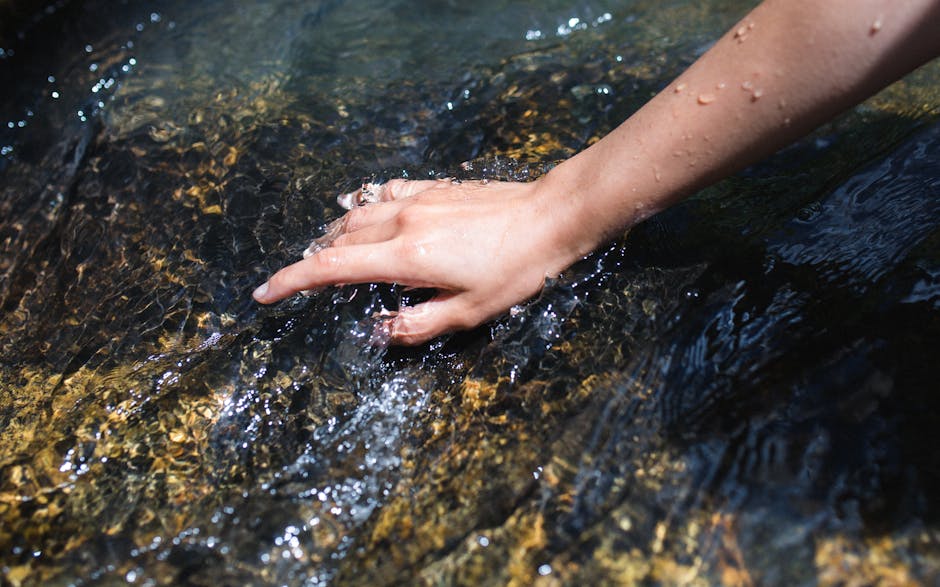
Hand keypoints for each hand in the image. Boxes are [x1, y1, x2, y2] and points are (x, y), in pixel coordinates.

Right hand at [252, 178, 590, 344]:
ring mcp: (418, 200)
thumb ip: (418, 324)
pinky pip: (385, 192)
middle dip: (311, 259)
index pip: (331, 268)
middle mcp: (402, 222)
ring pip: (358, 213)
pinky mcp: (436, 188)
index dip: (292, 281)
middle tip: (300, 281)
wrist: (552, 216)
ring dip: (334, 233)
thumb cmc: (517, 270)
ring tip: (324, 250)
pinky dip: (363, 203)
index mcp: (405, 257)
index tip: (265, 294)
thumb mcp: (470, 311)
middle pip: (337, 237)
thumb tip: (379, 332)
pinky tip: (357, 205)